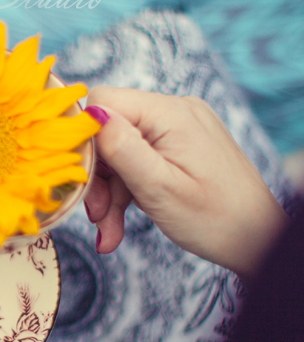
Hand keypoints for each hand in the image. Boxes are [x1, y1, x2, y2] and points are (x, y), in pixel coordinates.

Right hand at [83, 86, 288, 276]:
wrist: (258, 241)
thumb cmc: (215, 219)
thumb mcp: (160, 188)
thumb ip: (122, 148)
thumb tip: (89, 112)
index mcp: (170, 114)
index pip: (102, 100)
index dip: (84, 137)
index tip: (82, 178)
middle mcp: (174, 111)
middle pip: (109, 131)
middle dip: (98, 176)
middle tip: (98, 217)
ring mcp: (178, 128)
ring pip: (120, 150)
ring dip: (110, 191)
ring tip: (110, 231)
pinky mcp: (179, 145)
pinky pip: (138, 159)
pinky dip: (126, 191)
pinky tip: (118, 224)